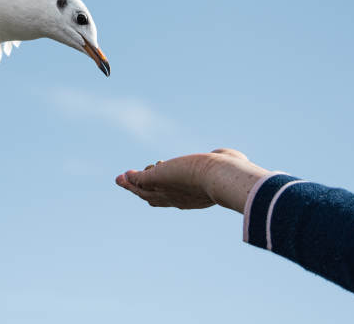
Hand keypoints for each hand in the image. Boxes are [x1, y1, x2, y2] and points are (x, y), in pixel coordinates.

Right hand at [115, 149, 270, 212]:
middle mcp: (179, 198)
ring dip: (132, 185)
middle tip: (129, 185)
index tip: (155, 191)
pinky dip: (130, 180)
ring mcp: (167, 191)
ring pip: (143, 191)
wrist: (221, 177)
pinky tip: (123, 175)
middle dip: (141, 191)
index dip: (163, 194)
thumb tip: (227, 154)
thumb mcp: (224, 161)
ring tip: (122, 179)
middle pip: (154, 197)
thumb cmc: (231, 171)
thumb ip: (223, 158)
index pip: (173, 198)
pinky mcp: (158, 179)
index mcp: (193, 198)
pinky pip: (140, 181)